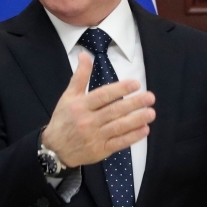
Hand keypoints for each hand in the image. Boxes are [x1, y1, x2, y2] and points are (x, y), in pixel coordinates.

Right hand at [40, 52, 155, 167]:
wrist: (55, 149)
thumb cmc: (63, 119)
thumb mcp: (68, 96)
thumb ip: (80, 76)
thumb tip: (85, 55)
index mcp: (81, 106)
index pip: (103, 95)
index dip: (120, 89)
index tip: (136, 84)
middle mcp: (88, 121)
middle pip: (114, 111)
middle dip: (134, 104)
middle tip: (150, 97)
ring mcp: (95, 137)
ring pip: (118, 127)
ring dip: (136, 120)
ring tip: (151, 113)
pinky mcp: (101, 150)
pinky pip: (119, 143)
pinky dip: (132, 137)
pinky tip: (144, 130)